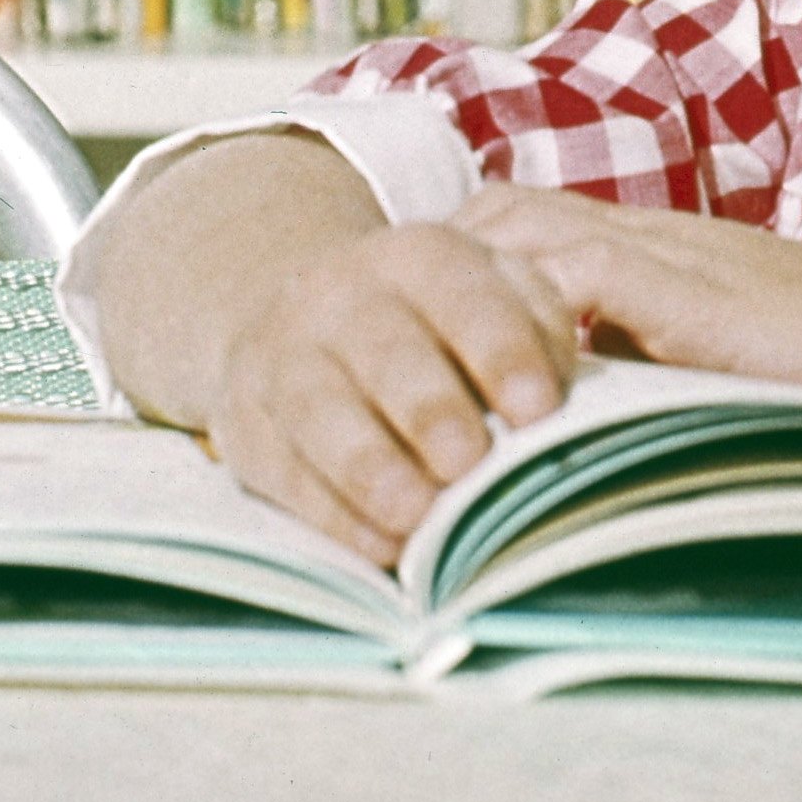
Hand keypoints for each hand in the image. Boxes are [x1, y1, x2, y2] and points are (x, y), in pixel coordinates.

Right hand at [209, 222, 579, 568]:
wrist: (306, 320)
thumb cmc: (435, 325)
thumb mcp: (492, 298)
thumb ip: (537, 329)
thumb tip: (556, 401)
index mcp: (420, 256)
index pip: (463, 294)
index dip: (502, 351)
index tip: (537, 411)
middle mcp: (342, 294)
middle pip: (386, 351)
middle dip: (429, 409)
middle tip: (468, 463)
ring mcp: (284, 356)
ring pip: (321, 409)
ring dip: (371, 467)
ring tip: (418, 514)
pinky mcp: (246, 421)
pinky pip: (285, 469)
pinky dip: (333, 513)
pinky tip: (380, 545)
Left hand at [452, 185, 801, 391]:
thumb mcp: (724, 355)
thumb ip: (654, 361)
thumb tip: (573, 419)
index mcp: (655, 249)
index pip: (517, 219)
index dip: (463, 265)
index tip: (427, 329)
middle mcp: (650, 236)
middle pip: (496, 212)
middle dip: (442, 273)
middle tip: (413, 350)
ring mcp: (672, 257)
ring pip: (520, 231)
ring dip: (470, 290)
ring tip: (438, 369)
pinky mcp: (695, 296)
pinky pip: (580, 272)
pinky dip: (531, 310)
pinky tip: (505, 373)